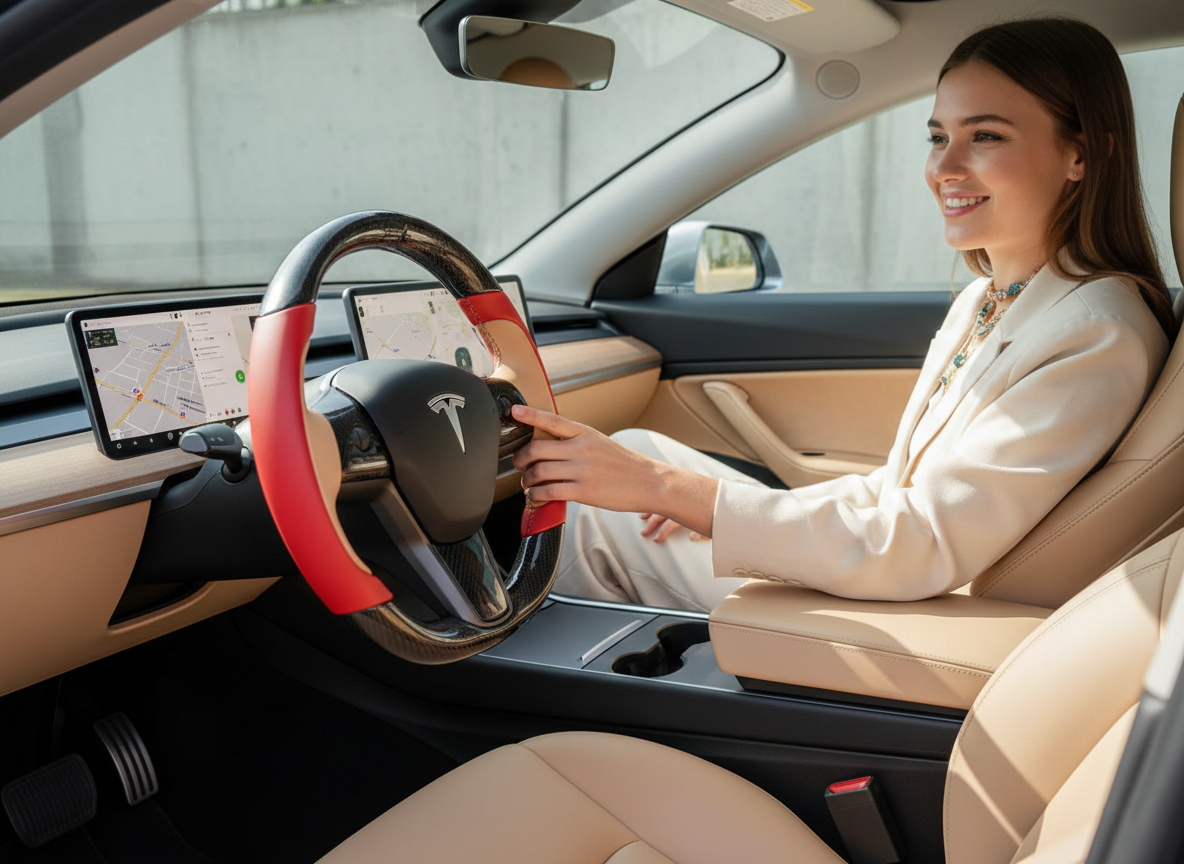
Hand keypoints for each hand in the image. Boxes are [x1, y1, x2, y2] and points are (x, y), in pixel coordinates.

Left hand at [510, 405, 716, 537]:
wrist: (649, 482)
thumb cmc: (625, 465)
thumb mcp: (601, 443)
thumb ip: (577, 441)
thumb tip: (550, 445)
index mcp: (585, 433)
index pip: (552, 420)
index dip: (530, 415)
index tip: (514, 411)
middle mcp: (581, 449)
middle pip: (537, 448)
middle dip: (521, 459)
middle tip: (520, 465)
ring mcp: (581, 470)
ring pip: (539, 472)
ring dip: (527, 480)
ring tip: (528, 484)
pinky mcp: (583, 491)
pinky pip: (548, 491)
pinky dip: (536, 495)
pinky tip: (536, 496)